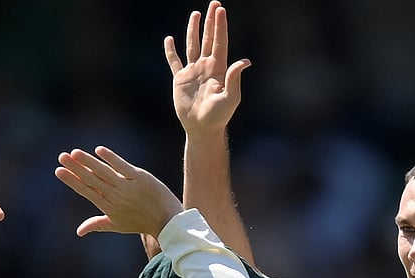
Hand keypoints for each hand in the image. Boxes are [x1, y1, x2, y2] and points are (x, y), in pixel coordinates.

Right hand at [54, 146, 183, 237]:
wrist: (167, 221)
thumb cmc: (140, 222)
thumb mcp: (117, 225)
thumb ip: (97, 225)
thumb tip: (78, 232)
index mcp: (108, 206)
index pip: (86, 190)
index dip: (72, 180)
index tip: (58, 171)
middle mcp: (115, 197)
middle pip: (92, 179)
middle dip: (75, 168)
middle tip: (61, 157)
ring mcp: (128, 187)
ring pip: (104, 172)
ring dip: (89, 162)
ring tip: (75, 153)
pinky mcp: (140, 178)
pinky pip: (123, 167)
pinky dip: (111, 159)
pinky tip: (99, 150)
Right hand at [164, 1, 249, 135]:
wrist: (202, 129)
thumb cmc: (218, 116)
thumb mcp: (230, 98)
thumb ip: (235, 79)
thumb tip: (245, 62)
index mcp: (218, 69)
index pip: (219, 42)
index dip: (220, 26)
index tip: (220, 9)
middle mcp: (206, 66)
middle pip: (208, 38)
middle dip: (211, 21)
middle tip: (214, 3)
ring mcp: (193, 72)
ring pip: (193, 45)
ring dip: (194, 30)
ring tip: (196, 14)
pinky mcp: (180, 80)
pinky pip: (174, 62)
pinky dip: (171, 51)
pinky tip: (169, 39)